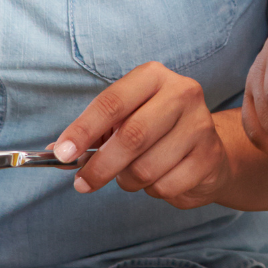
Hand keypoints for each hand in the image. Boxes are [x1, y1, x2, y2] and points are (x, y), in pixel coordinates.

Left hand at [52, 62, 232, 208]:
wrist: (207, 149)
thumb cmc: (156, 131)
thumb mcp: (124, 120)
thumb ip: (93, 134)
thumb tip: (57, 152)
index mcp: (153, 76)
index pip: (112, 102)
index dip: (83, 130)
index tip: (63, 154)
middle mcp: (182, 93)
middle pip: (131, 136)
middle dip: (100, 166)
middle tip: (82, 183)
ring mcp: (200, 125)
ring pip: (146, 167)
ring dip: (128, 181)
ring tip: (132, 175)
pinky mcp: (210, 157)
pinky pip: (166, 186)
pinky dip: (153, 190)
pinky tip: (160, 178)